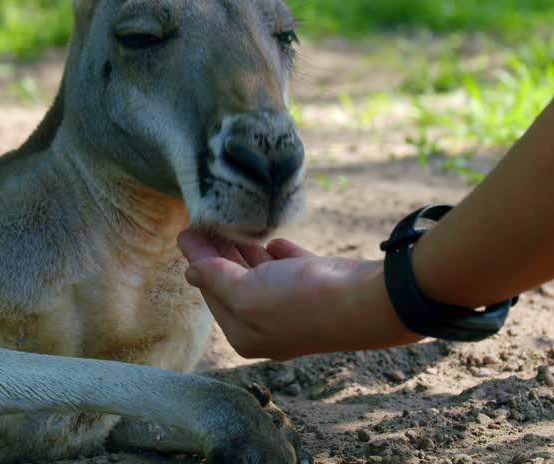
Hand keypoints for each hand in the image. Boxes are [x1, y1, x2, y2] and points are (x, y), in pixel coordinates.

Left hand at [177, 230, 421, 359]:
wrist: (366, 300)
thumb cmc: (301, 300)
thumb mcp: (246, 292)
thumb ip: (215, 279)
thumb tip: (190, 272)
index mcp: (246, 333)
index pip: (212, 292)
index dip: (199, 260)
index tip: (187, 230)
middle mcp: (269, 324)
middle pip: (234, 283)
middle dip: (219, 253)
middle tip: (204, 221)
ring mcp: (295, 305)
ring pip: (262, 274)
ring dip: (245, 251)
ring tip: (230, 223)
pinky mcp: (319, 286)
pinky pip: (291, 267)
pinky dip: (278, 254)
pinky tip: (271, 240)